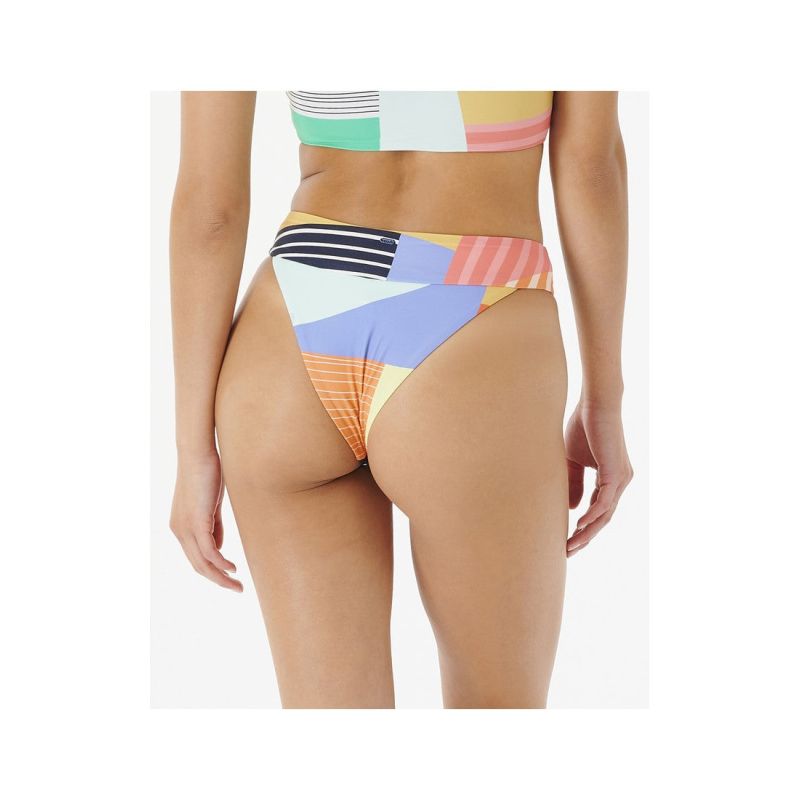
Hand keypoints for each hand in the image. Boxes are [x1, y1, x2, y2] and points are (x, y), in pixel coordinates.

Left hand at [169, 450, 242, 590]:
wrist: (197, 453)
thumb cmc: (206, 473)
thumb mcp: (210, 505)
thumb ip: (213, 527)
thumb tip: (218, 548)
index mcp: (181, 527)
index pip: (195, 558)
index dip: (212, 571)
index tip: (230, 578)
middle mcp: (179, 530)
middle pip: (198, 566)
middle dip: (218, 580)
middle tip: (237, 588)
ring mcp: (185, 527)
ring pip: (202, 562)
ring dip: (221, 577)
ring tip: (237, 585)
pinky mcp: (196, 522)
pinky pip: (208, 550)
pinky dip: (220, 563)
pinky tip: (232, 568)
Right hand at [564, 401, 632, 556]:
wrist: (596, 404)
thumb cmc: (583, 427)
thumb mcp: (572, 461)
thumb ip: (573, 484)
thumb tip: (572, 510)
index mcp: (611, 479)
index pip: (598, 511)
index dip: (583, 528)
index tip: (567, 541)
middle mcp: (620, 482)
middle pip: (603, 519)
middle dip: (585, 537)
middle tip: (568, 552)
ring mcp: (621, 479)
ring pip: (605, 514)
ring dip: (588, 532)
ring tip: (571, 545)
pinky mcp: (616, 473)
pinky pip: (604, 501)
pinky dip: (592, 515)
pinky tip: (579, 525)